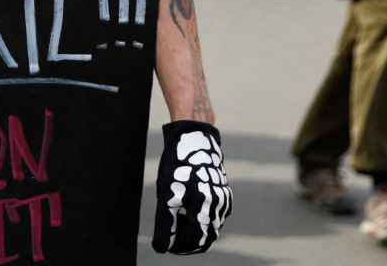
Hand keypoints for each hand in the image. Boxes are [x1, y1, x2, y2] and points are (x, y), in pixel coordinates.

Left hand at [152, 121, 231, 254]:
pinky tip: (186, 210)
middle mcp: (219, 206)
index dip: (179, 247)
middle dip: (186, 241)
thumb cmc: (178, 165)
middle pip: (205, 238)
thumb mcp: (166, 195)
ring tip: (175, 219)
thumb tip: (161, 247)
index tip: (165, 244)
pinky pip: (214, 216)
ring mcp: (224, 201)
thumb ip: (165, 224)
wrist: (195, 138)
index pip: (195, 241)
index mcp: (205, 207)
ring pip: (211, 228)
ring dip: (193, 230)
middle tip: (169, 236)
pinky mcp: (225, 196)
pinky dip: (201, 219)